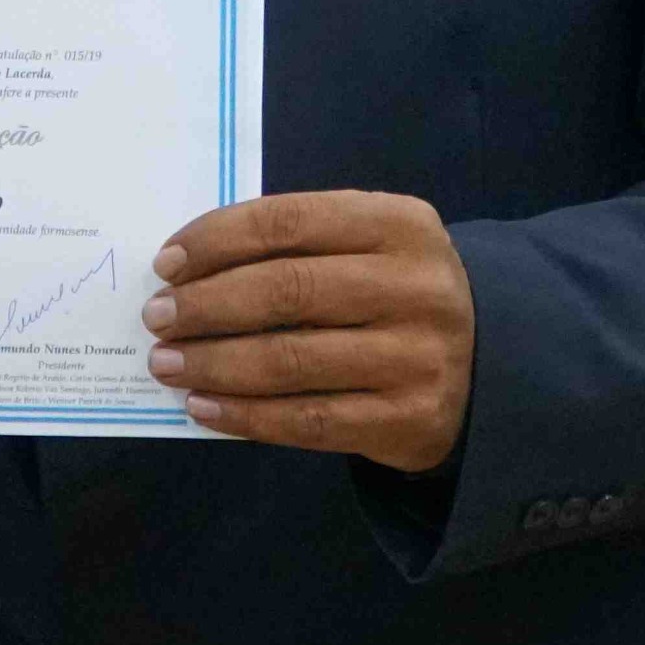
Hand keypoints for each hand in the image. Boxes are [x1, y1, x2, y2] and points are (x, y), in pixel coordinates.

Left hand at [143, 190, 474, 473]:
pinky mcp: (409, 419)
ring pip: (291, 361)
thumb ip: (297, 245)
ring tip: (167, 364)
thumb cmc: (394, 293)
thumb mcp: (369, 245)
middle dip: (206, 305)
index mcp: (400, 225)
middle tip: (158, 317)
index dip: (218, 241)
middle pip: (287, 291)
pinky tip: (204, 407)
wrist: (486, 364)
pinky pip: (308, 421)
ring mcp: (416, 357)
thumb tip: (187, 270)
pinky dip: (245, 416)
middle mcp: (416, 287)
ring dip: (214, 363)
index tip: (166, 264)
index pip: (290, 223)